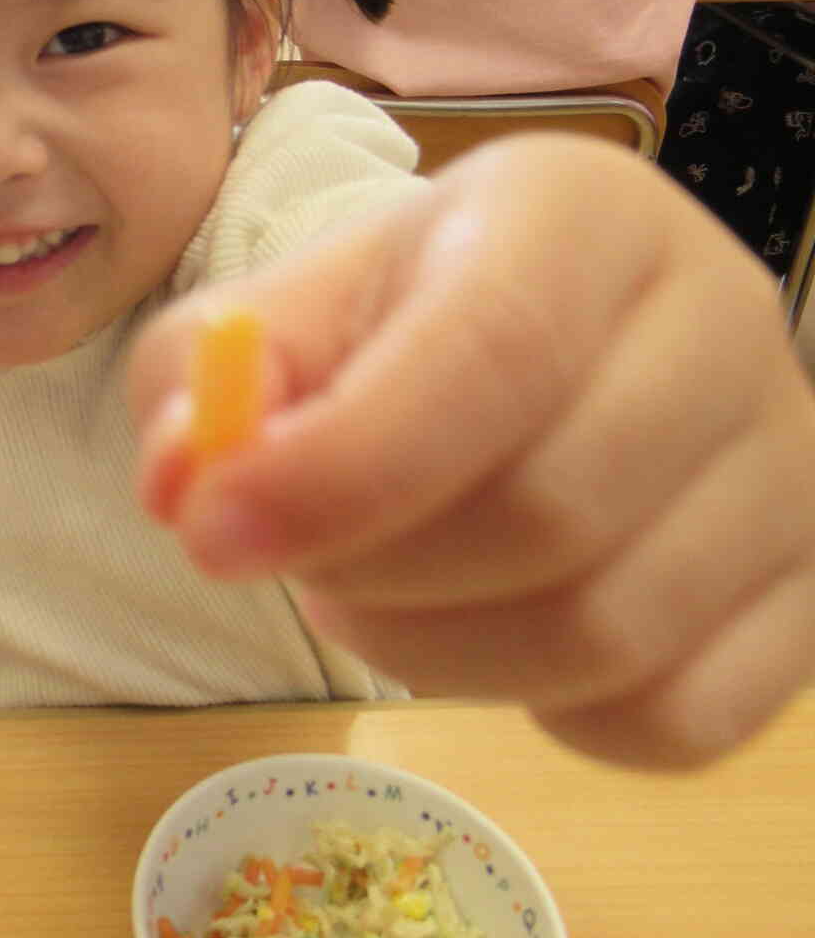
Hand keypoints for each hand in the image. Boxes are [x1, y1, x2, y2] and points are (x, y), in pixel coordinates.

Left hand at [128, 136, 814, 770]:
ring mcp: (789, 466)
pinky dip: (552, 722)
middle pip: (548, 513)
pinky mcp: (810, 595)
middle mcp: (721, 322)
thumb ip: (207, 375)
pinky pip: (677, 721)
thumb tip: (185, 488)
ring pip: (610, 634)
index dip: (341, 468)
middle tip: (309, 566)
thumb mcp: (294, 312)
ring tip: (382, 597)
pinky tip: (497, 642)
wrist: (563, 342)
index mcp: (583, 215)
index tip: (213, 538)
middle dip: (377, 575)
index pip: (493, 351)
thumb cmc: (410, 321)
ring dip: (441, 656)